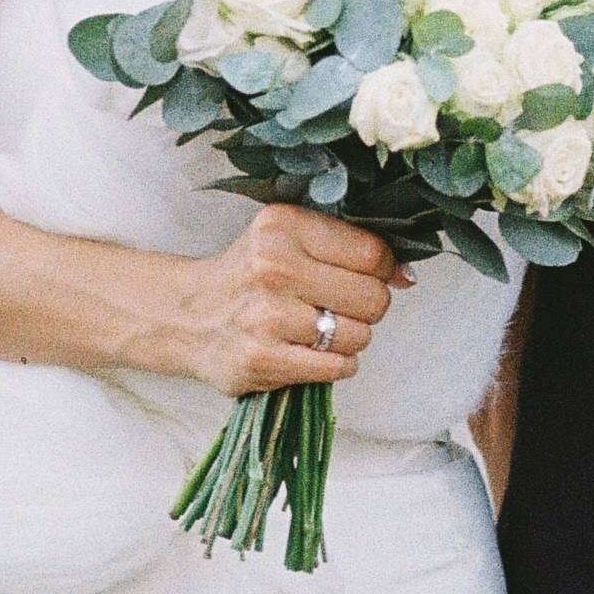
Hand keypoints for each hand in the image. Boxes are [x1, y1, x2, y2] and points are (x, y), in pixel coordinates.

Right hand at [156, 205, 399, 396]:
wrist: (187, 317)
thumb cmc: (249, 276)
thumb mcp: (287, 239)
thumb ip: (346, 247)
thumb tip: (406, 275)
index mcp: (283, 226)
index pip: (371, 252)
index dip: (383, 269)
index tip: (368, 276)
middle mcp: (274, 268)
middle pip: (372, 297)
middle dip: (367, 307)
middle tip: (338, 306)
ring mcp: (268, 317)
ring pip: (359, 336)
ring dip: (349, 338)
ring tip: (318, 329)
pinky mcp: (264, 361)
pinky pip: (338, 367)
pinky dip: (336, 364)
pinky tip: (311, 351)